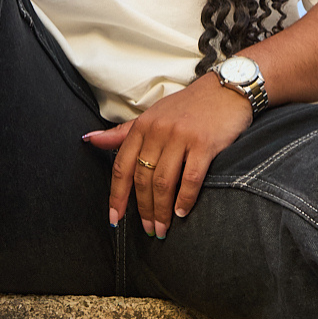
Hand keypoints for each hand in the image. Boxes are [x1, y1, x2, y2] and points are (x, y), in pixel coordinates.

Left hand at [83, 72, 252, 238]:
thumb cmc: (188, 106)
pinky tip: (182, 212)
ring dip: (161, 210)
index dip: (116, 196)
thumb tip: (90, 139)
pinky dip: (184, 199)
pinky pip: (190, 179)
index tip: (115, 219)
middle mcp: (159, 131)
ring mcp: (182, 137)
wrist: (227, 89)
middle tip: (148, 228)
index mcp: (143, 125)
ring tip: (163, 228)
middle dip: (143, 209)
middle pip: (143, 178)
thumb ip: (122, 132)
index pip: (122, 166)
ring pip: (163, 182)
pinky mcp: (204, 144)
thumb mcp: (152, 115)